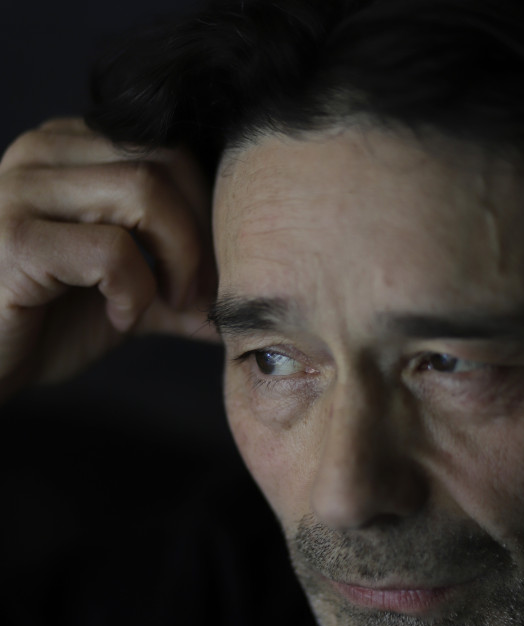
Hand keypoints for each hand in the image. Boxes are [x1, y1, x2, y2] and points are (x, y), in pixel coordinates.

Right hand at [0, 117, 218, 400]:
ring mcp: (23, 188)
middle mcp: (44, 151)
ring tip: (164, 304)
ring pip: (143, 191)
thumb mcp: (127, 298)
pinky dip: (134, 292)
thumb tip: (244, 306)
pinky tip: (119, 319)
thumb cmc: (43, 323)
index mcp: (72, 150)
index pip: (171, 149)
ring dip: (175, 260)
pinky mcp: (15, 238)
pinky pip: (110, 249)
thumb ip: (180, 292)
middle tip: (195, 294)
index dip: (207, 212)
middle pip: (166, 162)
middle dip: (199, 236)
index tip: (210, 274)